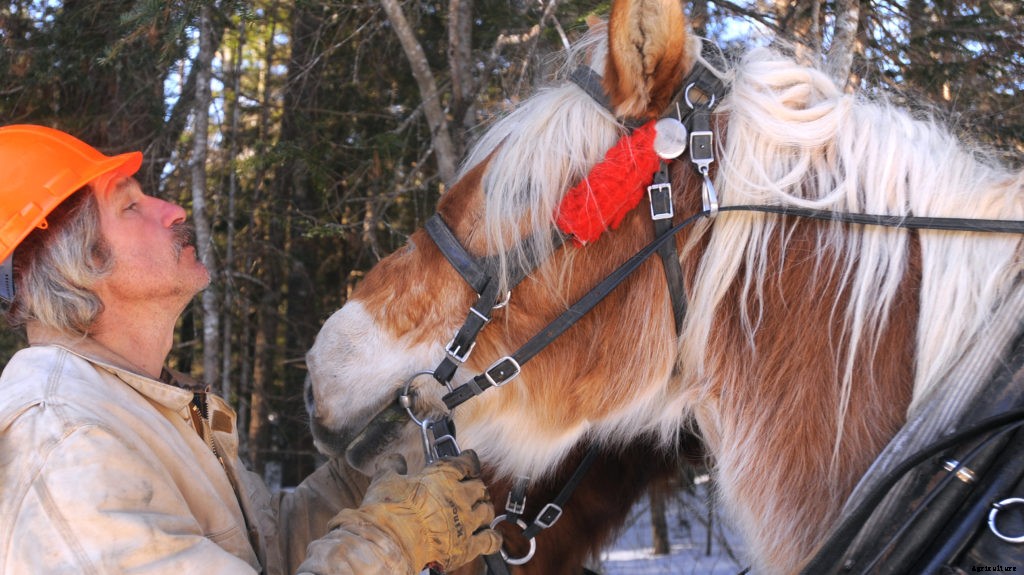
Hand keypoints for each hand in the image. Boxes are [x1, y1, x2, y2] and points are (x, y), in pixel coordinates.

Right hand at [330, 450, 501, 571]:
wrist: (391, 544)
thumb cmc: (388, 511)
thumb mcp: (385, 480)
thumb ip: (393, 467)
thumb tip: (394, 460)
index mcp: (443, 477)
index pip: (465, 463)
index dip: (469, 460)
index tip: (468, 460)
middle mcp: (460, 497)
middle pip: (479, 487)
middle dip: (476, 487)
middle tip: (470, 489)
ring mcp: (466, 522)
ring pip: (487, 511)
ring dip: (484, 509)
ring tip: (477, 511)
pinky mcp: (467, 546)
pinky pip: (491, 540)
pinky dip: (492, 538)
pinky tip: (490, 536)